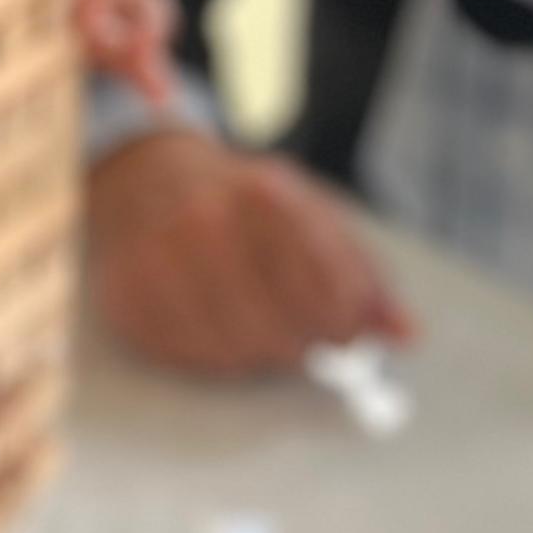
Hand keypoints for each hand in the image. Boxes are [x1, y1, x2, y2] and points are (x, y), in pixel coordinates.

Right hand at [86, 128, 415, 374]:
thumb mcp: (315, 219)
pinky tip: (212, 323)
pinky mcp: (125, 292)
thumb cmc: (249, 211)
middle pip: (278, 330)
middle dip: (299, 343)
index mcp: (267, 194)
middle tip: (302, 338)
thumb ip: (364, 278)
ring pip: (230, 350)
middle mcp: (205, 219)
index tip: (345, 331)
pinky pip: (183, 355)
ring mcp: (157, 256)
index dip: (344, 324)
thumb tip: (408, 335)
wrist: (151, 177)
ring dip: (253, 351)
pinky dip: (208, 352)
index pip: (327, 290)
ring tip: (254, 324)